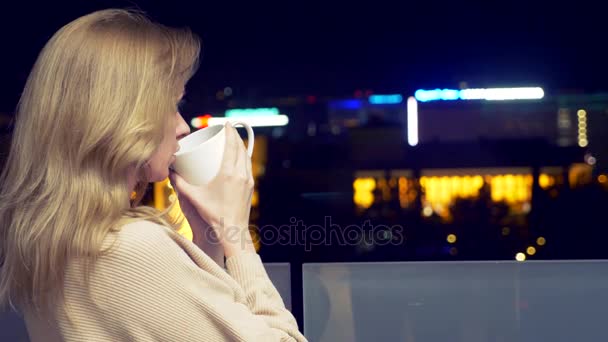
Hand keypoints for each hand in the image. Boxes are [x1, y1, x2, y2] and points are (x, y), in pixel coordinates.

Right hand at [169, 123, 255, 257]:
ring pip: (246, 156)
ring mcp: (248, 180)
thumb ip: (179, 184)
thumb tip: (170, 172)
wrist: (232, 231)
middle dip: (235, 136)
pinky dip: (244, 157)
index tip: (225, 124)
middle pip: (240, 148)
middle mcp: (240, 174)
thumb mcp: (193, 197)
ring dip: (241, 146)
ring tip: (233, 140)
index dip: (229, 132)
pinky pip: (248, 166)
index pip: (231, 146)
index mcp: (228, 173)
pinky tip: (239, 157)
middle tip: (227, 129)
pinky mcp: (250, 186)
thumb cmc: (213, 215)